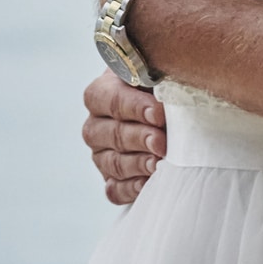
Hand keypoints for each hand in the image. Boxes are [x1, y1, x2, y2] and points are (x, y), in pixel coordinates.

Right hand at [83, 70, 167, 205]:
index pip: (110, 99)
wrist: (166, 111)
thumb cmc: (163, 87)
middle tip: (162, 142)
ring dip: (138, 164)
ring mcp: (101, 155)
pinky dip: (131, 188)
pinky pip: (115, 190)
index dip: (134, 107)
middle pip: (113, 134)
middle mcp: (96, 125)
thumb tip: (166, 89)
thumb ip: (158, 73)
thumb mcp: (159, 73)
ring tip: (159, 163)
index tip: (159, 113)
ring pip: (114, 163)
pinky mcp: (111, 180)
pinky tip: (148, 183)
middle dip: (140, 138)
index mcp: (102, 92)